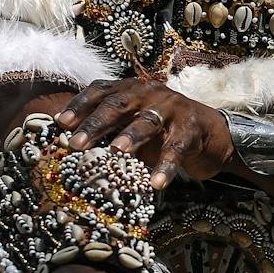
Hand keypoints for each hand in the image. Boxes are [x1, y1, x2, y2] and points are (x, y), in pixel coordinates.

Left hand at [58, 78, 231, 188]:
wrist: (212, 134)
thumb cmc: (164, 131)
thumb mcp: (134, 126)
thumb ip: (110, 131)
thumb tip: (71, 146)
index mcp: (132, 89)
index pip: (101, 91)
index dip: (80, 106)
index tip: (61, 124)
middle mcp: (151, 93)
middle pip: (119, 105)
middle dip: (96, 124)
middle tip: (76, 144)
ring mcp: (173, 109)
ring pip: (148, 121)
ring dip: (131, 136)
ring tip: (117, 152)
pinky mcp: (192, 129)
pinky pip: (176, 148)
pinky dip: (165, 166)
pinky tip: (156, 183)